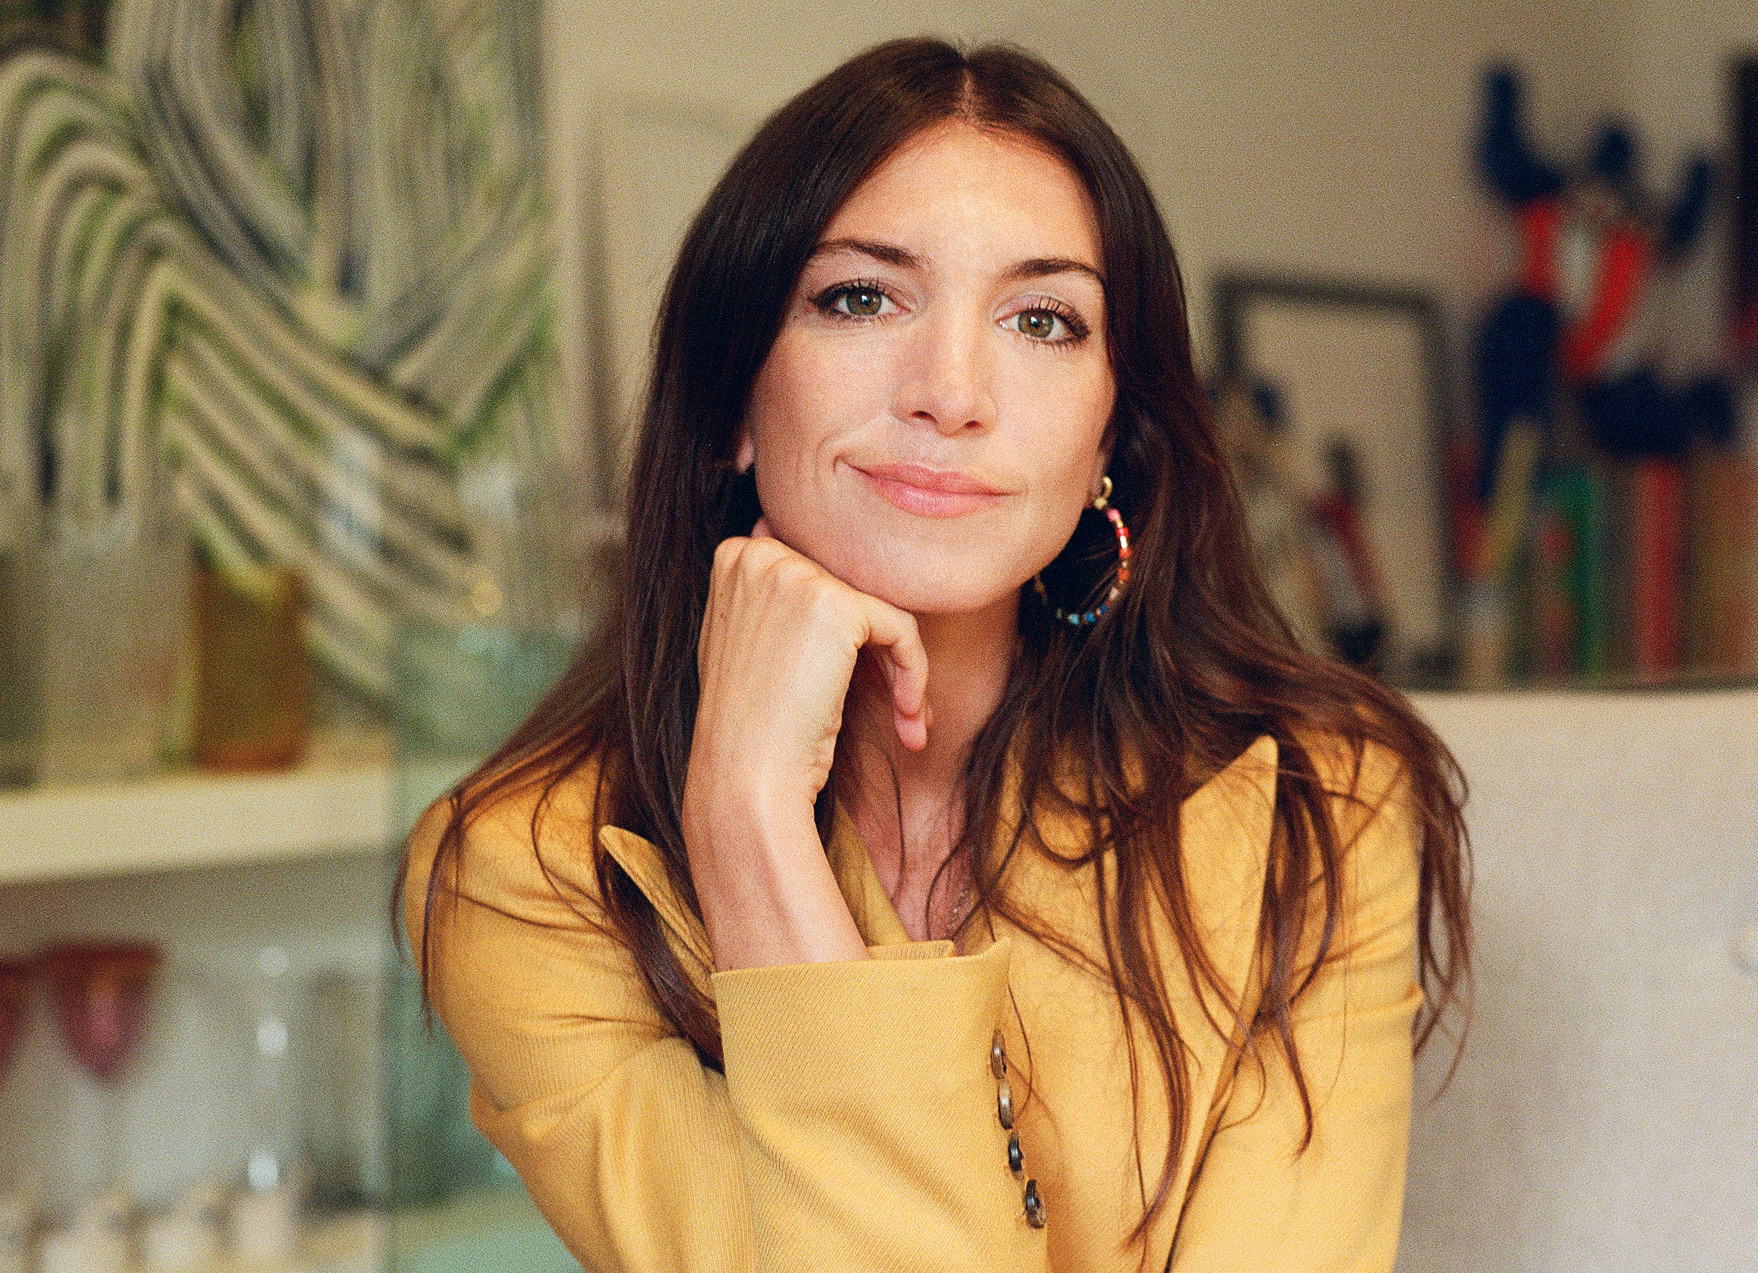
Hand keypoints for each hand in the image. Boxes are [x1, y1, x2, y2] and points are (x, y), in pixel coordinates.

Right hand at [680, 514, 928, 967]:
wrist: (747, 777)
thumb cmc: (752, 726)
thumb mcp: (747, 645)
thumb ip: (772, 598)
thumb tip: (793, 545)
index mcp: (736, 558)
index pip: (820, 577)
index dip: (844, 637)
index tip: (851, 686)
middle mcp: (760, 555)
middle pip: (853, 593)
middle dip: (879, 654)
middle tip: (895, 707)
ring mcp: (795, 575)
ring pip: (881, 612)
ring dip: (903, 670)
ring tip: (905, 718)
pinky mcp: (835, 605)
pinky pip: (902, 630)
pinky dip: (915, 676)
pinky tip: (908, 718)